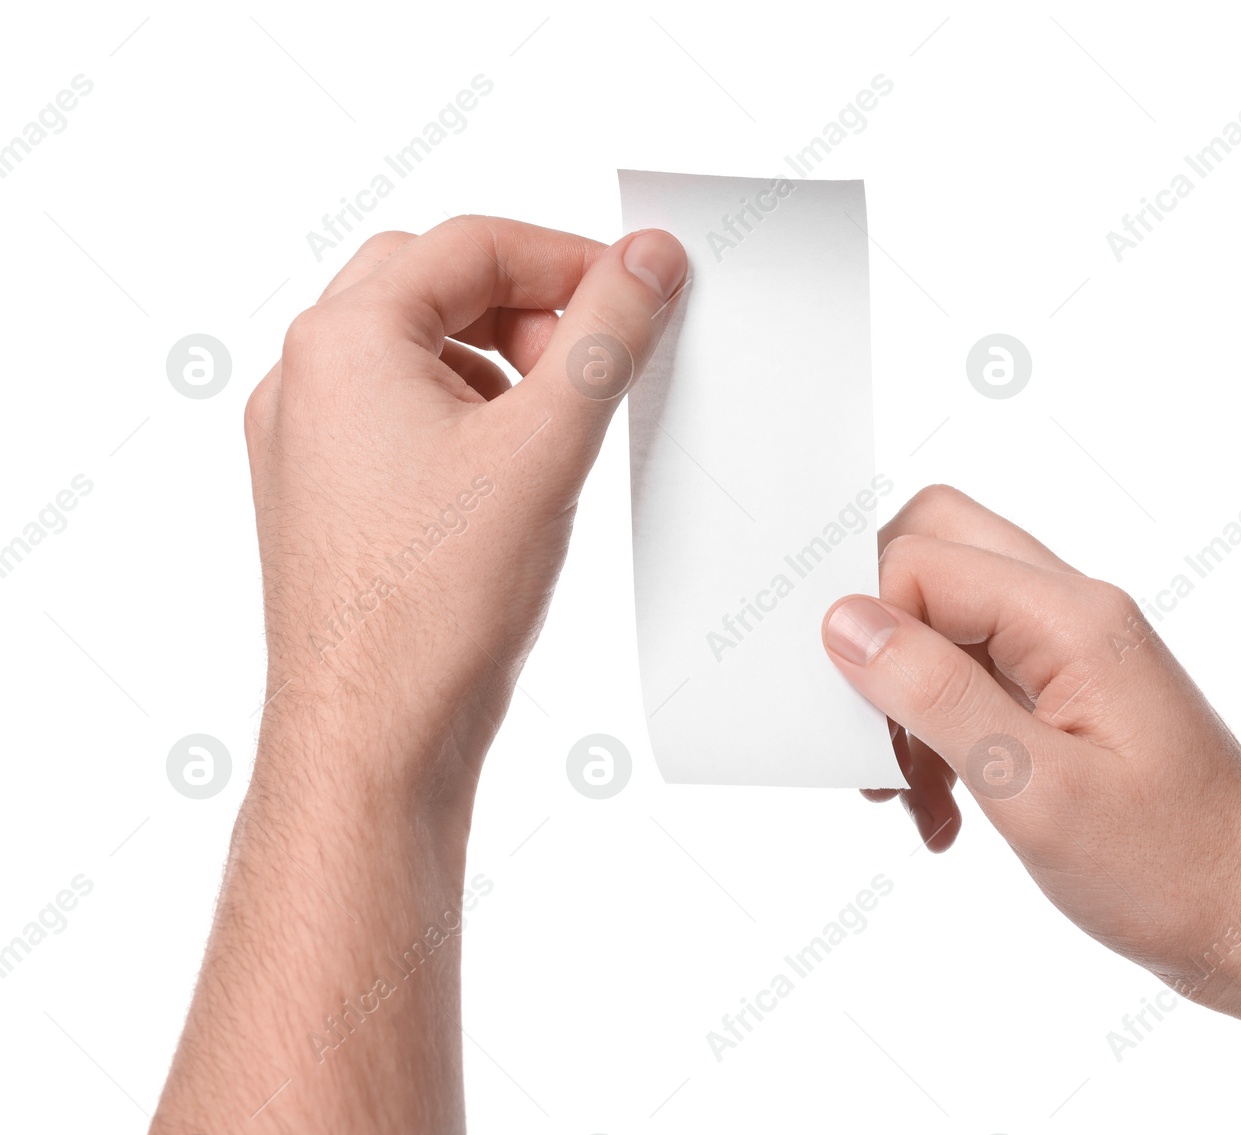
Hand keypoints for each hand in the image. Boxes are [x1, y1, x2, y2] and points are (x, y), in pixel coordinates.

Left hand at [244, 216, 685, 808]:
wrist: (373, 737)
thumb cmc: (436, 604)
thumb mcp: (547, 448)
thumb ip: (604, 336)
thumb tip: (646, 261)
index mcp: (343, 341)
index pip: (472, 244)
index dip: (570, 258)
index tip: (638, 291)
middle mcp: (305, 378)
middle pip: (434, 284)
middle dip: (528, 304)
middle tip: (594, 355)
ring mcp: (305, 440)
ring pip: (415, 350)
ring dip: (497, 360)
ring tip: (558, 421)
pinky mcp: (324, 495)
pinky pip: (399, 414)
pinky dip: (465, 415)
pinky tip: (514, 472)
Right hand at [822, 485, 1240, 1133]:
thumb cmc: (1175, 868)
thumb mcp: (1034, 791)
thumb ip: (937, 695)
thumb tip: (847, 623)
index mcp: (1072, 619)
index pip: (922, 559)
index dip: (865, 628)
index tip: (849, 714)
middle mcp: (1074, 614)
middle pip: (937, 553)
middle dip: (878, 635)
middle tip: (868, 722)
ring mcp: (1074, 651)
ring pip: (948, 619)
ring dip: (908, 697)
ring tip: (909, 789)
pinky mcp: (1069, 694)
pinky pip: (976, 676)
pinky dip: (941, 732)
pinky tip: (945, 807)